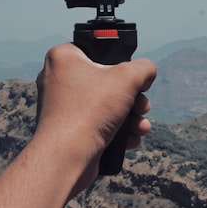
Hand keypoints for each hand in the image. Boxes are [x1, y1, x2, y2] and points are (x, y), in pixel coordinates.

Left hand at [35, 43, 155, 193]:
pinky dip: (117, 130)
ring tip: (140, 126)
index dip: (120, 62)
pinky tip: (130, 139)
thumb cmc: (89, 112)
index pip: (98, 49)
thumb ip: (144, 68)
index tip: (131, 75)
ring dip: (131, 116)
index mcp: (63, 57)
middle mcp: (58, 79)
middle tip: (141, 105)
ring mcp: (63, 105)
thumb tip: (147, 73)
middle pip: (108, 80)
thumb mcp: (127, 78)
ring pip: (107, 104)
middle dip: (133, 97)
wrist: (67, 158)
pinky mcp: (69, 128)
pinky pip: (99, 123)